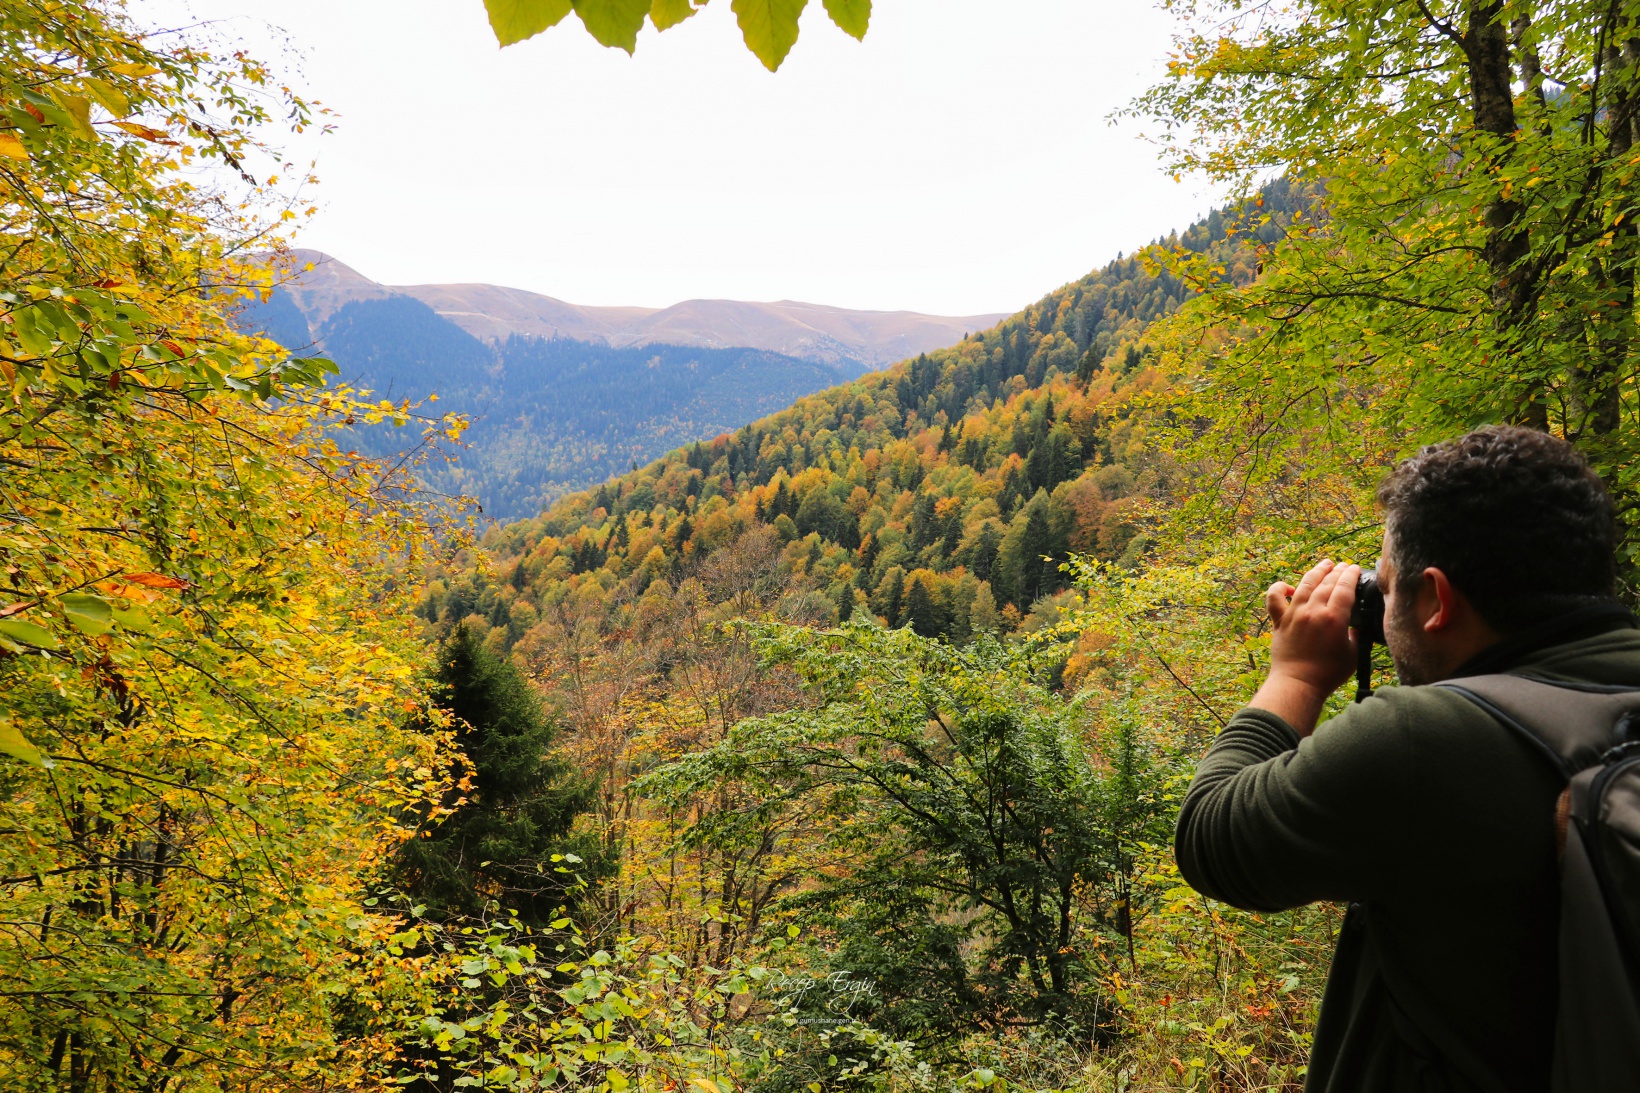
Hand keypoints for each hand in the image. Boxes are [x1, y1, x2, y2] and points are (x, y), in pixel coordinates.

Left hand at [1249, 559, 1359, 734]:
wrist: (1298, 683)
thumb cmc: (1328, 673)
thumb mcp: (1353, 654)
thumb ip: (1356, 635)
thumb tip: (1357, 625)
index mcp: (1334, 619)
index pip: (1344, 588)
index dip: (1351, 575)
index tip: (1355, 568)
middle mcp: (1313, 611)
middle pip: (1326, 583)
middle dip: (1337, 571)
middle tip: (1343, 565)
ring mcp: (1294, 614)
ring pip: (1304, 584)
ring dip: (1316, 572)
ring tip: (1325, 564)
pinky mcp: (1279, 622)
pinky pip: (1274, 599)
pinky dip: (1279, 589)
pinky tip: (1288, 587)